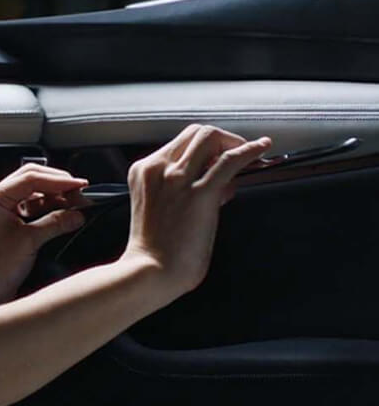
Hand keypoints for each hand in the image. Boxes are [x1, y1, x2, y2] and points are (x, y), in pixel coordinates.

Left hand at [0, 163, 89, 306]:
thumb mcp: (29, 241)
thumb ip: (56, 222)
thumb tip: (78, 213)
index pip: (31, 178)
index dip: (59, 181)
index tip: (80, 185)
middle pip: (31, 179)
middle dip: (58, 185)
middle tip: (80, 193)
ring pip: (32, 191)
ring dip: (54, 196)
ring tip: (75, 203)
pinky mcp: (6, 219)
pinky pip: (30, 205)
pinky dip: (47, 207)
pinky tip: (63, 212)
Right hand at [122, 124, 271, 294]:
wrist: (150, 272)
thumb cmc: (155, 250)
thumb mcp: (158, 207)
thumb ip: (181, 190)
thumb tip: (218, 182)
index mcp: (144, 171)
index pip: (179, 143)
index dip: (204, 148)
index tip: (218, 158)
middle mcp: (159, 169)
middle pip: (196, 133)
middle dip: (221, 140)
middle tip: (235, 153)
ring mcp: (178, 179)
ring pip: (211, 139)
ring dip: (233, 143)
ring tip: (248, 155)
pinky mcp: (200, 194)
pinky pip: (230, 161)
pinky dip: (250, 151)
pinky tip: (261, 150)